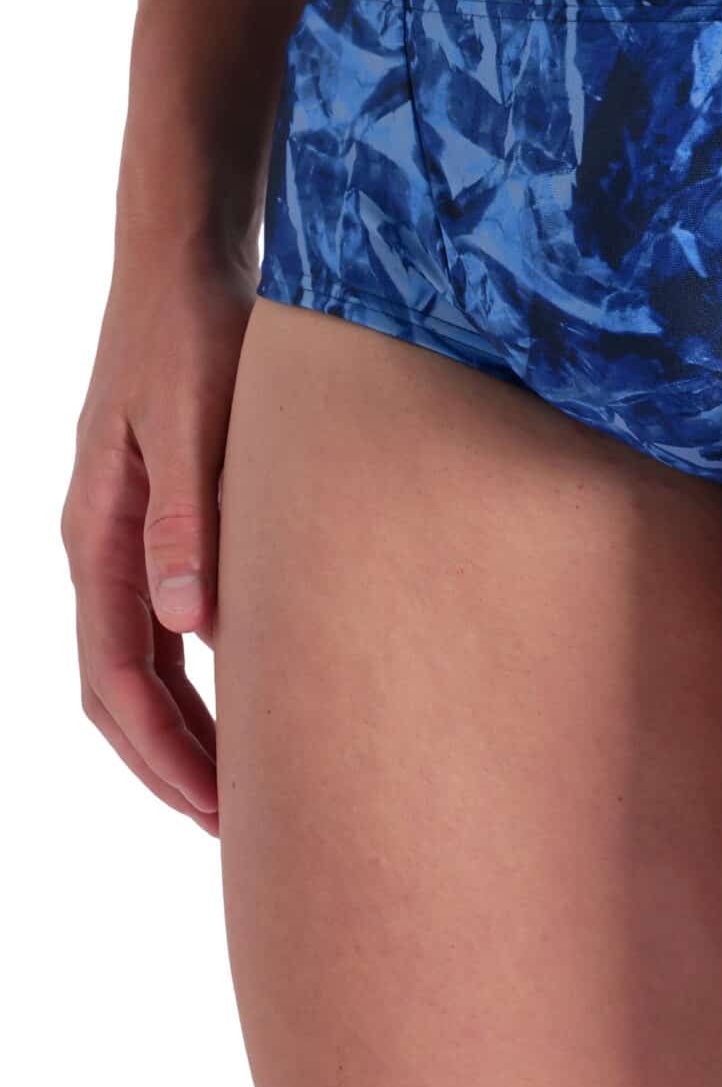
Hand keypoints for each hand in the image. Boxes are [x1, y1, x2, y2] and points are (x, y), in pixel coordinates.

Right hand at [61, 241, 254, 833]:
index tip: (221, 813)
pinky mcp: (164, 512)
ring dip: (188, 727)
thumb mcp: (195, 417)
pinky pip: (166, 619)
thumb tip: (188, 629)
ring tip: (252, 784)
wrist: (183, 256)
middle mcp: (103, 543)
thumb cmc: (192, 327)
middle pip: (122, 688)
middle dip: (174, 763)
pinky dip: (202, 673)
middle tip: (246, 830)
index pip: (117, 678)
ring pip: (143, 661)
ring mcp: (128, 530)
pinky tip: (257, 691)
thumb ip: (190, 518)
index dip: (165, 754)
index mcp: (99, 533)